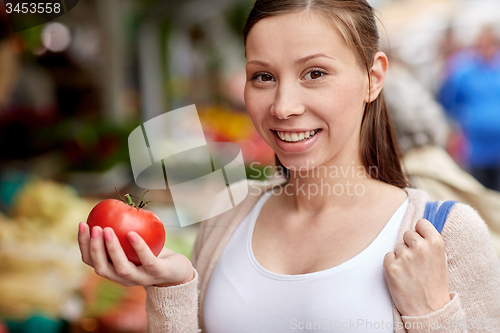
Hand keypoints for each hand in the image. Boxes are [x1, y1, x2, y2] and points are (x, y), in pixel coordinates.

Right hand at [78, 222, 194, 287]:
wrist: (177, 269)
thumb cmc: (151, 251)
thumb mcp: (133, 242)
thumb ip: (119, 232)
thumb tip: (106, 207)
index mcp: (113, 271)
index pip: (91, 261)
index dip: (84, 244)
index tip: (83, 224)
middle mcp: (123, 278)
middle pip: (102, 267)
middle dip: (95, 248)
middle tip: (94, 228)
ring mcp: (141, 278)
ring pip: (122, 268)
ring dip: (112, 249)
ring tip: (108, 230)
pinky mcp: (157, 273)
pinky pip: (147, 260)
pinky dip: (138, 248)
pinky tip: (132, 234)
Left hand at [383, 219, 450, 316]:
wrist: (428, 310)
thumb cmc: (435, 286)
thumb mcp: (441, 260)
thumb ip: (430, 244)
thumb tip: (419, 229)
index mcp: (436, 243)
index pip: (421, 223)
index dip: (420, 232)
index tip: (420, 240)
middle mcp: (420, 247)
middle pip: (407, 234)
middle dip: (409, 245)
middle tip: (416, 261)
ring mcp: (404, 256)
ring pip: (397, 247)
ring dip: (401, 257)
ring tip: (410, 272)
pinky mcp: (391, 266)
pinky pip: (388, 257)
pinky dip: (392, 265)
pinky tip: (401, 276)